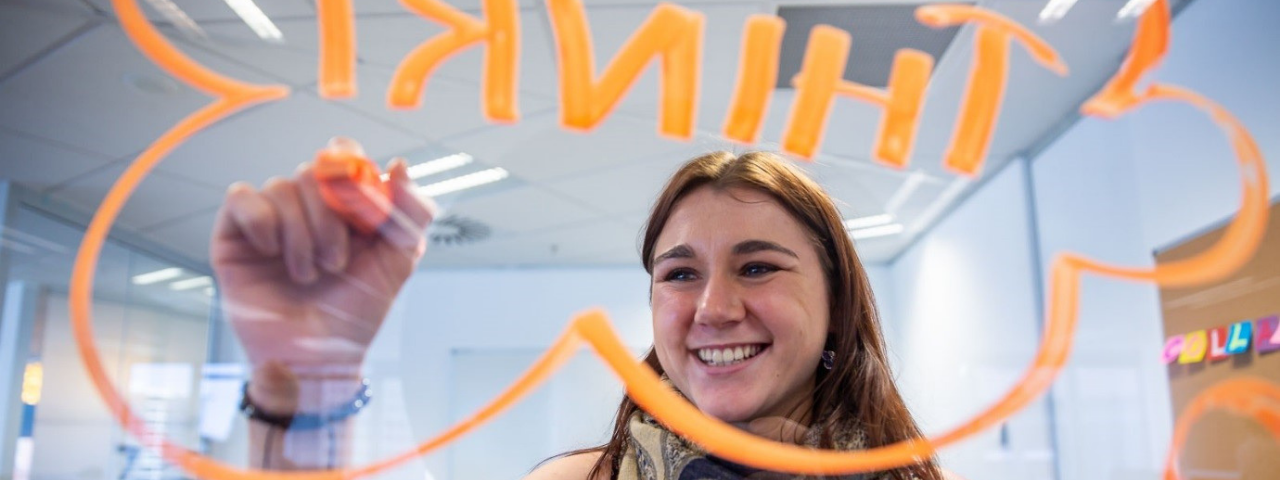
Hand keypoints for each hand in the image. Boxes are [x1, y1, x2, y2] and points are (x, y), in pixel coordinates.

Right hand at [212, 137, 434, 381]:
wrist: (318, 357)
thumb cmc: (356, 312)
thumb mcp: (398, 261)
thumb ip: (410, 212)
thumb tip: (398, 164)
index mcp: (344, 206)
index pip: (342, 155)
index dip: (351, 167)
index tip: (362, 204)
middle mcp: (306, 208)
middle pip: (312, 170)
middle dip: (330, 218)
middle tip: (336, 263)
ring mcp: (270, 220)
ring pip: (281, 186)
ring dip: (301, 233)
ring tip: (308, 274)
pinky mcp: (235, 237)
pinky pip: (241, 197)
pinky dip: (262, 222)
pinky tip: (271, 253)